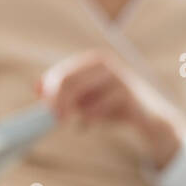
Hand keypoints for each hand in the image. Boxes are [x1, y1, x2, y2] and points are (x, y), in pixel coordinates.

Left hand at [38, 51, 185, 168]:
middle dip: (58, 101)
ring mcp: (117, 77)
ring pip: (82, 93)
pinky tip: (91, 124)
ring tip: (80, 123)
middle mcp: (105, 64)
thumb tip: (35, 88)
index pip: (61, 73)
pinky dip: (91, 117)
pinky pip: (98, 107)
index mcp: (93, 61)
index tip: (45, 108)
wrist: (149, 118)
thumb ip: (63, 92)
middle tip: (56, 118)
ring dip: (76, 111)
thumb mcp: (86, 98)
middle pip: (68, 80)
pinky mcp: (127, 94)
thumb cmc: (114, 106)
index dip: (49, 91)